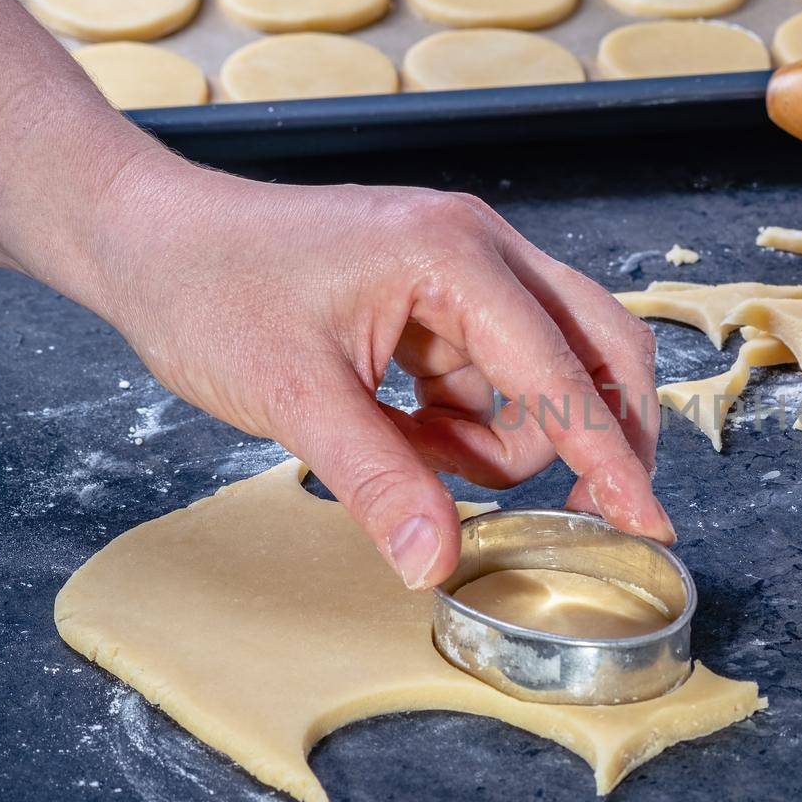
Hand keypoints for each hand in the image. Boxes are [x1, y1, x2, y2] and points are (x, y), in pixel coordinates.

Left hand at [91, 156, 670, 588]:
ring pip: (548, 370)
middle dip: (591, 436)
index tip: (651, 525)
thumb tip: (437, 566)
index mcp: (456, 257)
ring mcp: (469, 265)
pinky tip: (407, 425)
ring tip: (415, 447)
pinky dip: (471, 418)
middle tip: (565, 509)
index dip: (611, 460)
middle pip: (600, 350)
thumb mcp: (294, 397)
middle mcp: (483, 248)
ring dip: (504, 434)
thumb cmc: (210, 290)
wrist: (150, 235)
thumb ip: (379, 482)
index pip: (563, 374)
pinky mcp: (447, 290)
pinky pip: (499, 370)